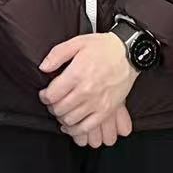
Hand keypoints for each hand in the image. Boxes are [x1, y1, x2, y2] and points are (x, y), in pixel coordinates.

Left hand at [39, 34, 136, 148]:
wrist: (128, 54)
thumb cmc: (103, 47)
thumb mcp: (77, 42)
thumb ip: (57, 54)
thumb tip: (43, 67)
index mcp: (77, 74)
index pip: (52, 94)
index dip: (44, 96)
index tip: (44, 94)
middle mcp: (86, 91)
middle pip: (59, 108)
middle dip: (51, 107)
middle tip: (52, 102)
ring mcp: (97, 103)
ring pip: (70, 120)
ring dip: (61, 118)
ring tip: (62, 110)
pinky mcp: (106, 111)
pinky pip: (87, 127)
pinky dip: (75, 130)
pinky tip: (71, 125)